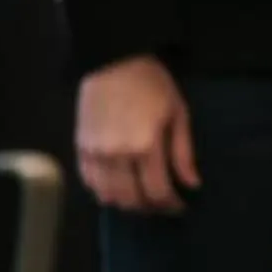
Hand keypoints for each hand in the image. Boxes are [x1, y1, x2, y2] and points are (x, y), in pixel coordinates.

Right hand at [76, 56, 197, 213]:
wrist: (113, 62)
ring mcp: (94, 154)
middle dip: (150, 209)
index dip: (170, 205)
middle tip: (163, 206)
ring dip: (126, 204)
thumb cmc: (152, 84)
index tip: (181, 206)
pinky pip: (88, 182)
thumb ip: (183, 152)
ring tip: (142, 200)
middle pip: (131, 199)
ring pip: (107, 196)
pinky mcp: (80, 148)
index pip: (157, 191)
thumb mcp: (178, 113)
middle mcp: (117, 156)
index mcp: (145, 146)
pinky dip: (103, 192)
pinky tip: (117, 190)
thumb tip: (192, 184)